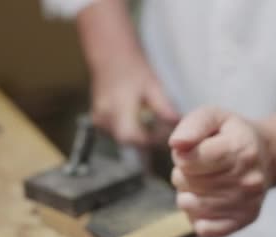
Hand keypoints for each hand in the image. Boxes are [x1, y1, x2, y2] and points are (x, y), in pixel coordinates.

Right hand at [76, 0, 178, 145]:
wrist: (111, 57)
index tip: (163, 134)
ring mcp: (98, 120)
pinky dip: (129, 130)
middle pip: (127, 141)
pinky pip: (116, 134)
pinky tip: (137, 120)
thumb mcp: (153, 85)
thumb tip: (178, 124)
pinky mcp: (97, 121)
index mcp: (117, 107)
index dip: (149, 140)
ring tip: (151, 123)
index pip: (131, 137)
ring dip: (138, 135)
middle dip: (146, 139)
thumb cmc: (133, 68)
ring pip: (122, 139)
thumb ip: (163, 106)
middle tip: (161, 130)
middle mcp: (104, 116)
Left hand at [169, 107, 273, 236]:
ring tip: (201, 182)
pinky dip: (197, 217)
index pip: (189, 161)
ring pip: (191, 206)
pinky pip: (204, 229)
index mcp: (241, 149)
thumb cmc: (230, 135)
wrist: (265, 155)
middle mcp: (248, 178)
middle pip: (188, 183)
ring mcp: (247, 202)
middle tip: (198, 167)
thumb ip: (192, 126)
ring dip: (187, 194)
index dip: (181, 156)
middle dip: (183, 174)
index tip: (191, 151)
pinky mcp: (244, 220)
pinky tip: (205, 202)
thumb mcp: (213, 117)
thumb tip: (176, 144)